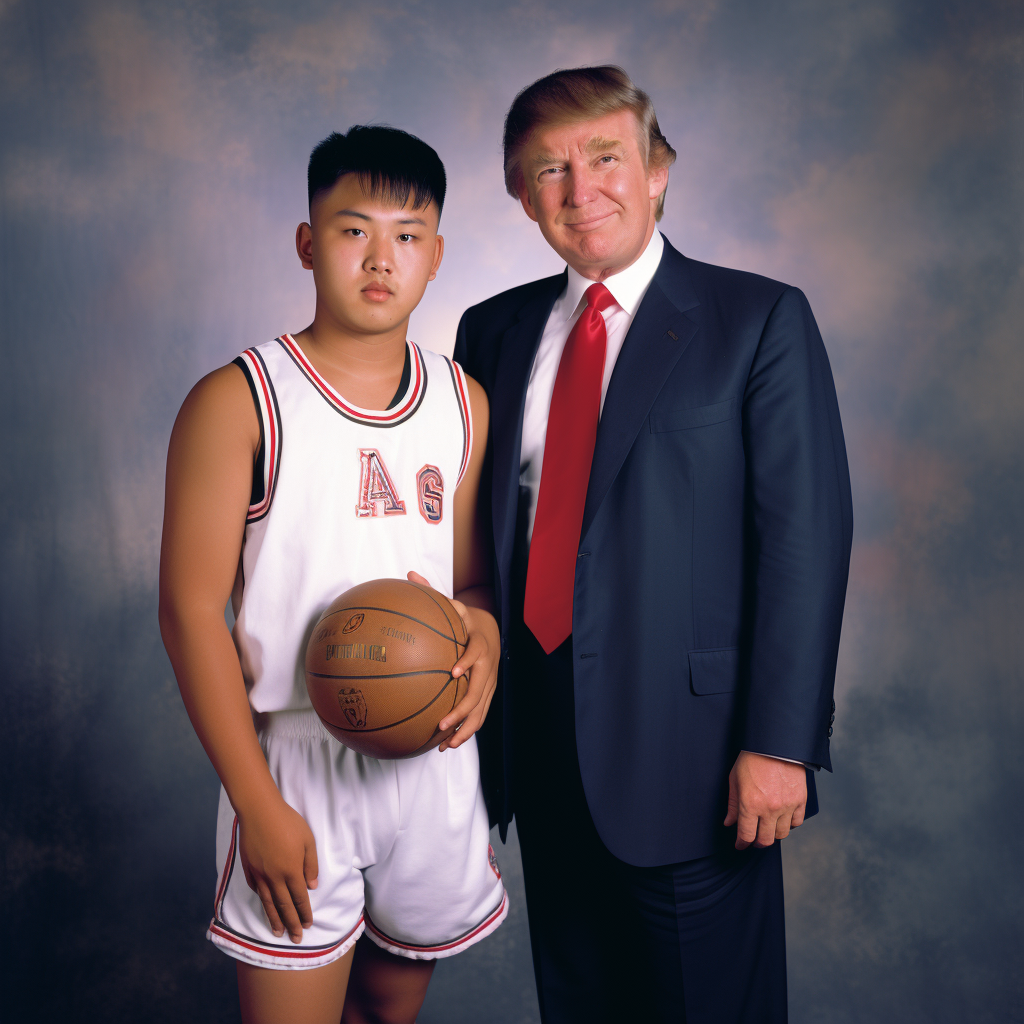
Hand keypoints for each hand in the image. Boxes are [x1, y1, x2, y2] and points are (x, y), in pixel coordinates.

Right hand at [237, 796, 318, 942]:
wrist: (259, 811)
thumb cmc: (288, 822)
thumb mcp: (307, 840)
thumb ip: (310, 864)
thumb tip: (312, 886)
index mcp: (291, 871)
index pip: (299, 899)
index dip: (304, 914)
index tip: (308, 926)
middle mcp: (274, 877)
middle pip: (284, 906)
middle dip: (291, 924)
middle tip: (295, 939)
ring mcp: (259, 874)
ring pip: (267, 903)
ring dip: (274, 919)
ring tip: (277, 933)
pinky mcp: (248, 868)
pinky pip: (256, 890)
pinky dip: (261, 900)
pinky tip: (264, 906)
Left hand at [407, 571, 499, 751]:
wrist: (490, 628)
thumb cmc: (463, 619)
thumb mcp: (452, 604)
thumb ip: (432, 592)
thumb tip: (409, 574)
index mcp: (478, 642)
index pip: (476, 652)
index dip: (467, 661)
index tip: (453, 672)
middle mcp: (488, 664)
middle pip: (480, 690)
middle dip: (463, 710)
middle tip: (443, 723)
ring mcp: (490, 682)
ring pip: (482, 709)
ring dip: (465, 728)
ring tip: (446, 744)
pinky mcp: (487, 694)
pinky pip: (479, 715)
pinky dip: (464, 731)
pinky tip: (445, 746)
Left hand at [723, 751, 806, 849]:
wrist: (775, 743)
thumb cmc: (752, 759)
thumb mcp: (735, 779)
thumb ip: (732, 804)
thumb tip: (729, 823)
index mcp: (750, 804)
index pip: (746, 835)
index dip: (742, 843)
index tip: (741, 845)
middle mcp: (769, 809)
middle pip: (765, 840)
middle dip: (757, 843)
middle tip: (754, 840)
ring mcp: (786, 806)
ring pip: (782, 834)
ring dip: (773, 834)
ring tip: (768, 828)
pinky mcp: (800, 800)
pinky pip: (796, 822)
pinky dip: (789, 824)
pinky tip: (782, 819)